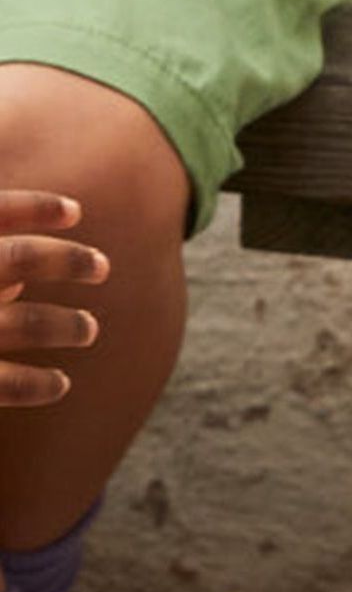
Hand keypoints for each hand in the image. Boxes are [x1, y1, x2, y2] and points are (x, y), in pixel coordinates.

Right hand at [0, 193, 107, 404]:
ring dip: (66, 325)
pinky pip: (7, 384)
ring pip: (24, 322)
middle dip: (67, 260)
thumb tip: (24, 277)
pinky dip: (39, 384)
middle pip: (18, 259)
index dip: (35, 207)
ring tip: (91, 330)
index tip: (76, 211)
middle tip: (103, 268)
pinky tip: (62, 384)